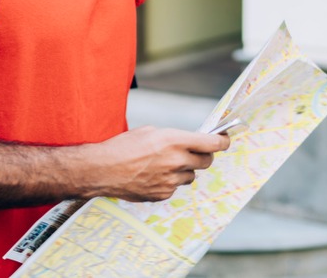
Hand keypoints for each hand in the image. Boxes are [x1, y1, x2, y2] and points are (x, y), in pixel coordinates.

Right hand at [90, 126, 229, 201]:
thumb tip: (190, 142)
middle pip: (206, 161)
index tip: (225, 140)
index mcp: (174, 140)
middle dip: (204, 155)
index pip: (211, 143)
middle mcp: (176, 161)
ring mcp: (170, 181)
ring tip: (164, 164)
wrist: (102, 170)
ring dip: (184, 169)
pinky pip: (175, 187)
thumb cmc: (123, 146)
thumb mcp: (150, 131)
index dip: (222, 141)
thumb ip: (174, 137)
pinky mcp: (163, 194)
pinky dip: (169, 181)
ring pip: (190, 175)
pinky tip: (152, 175)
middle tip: (195, 152)